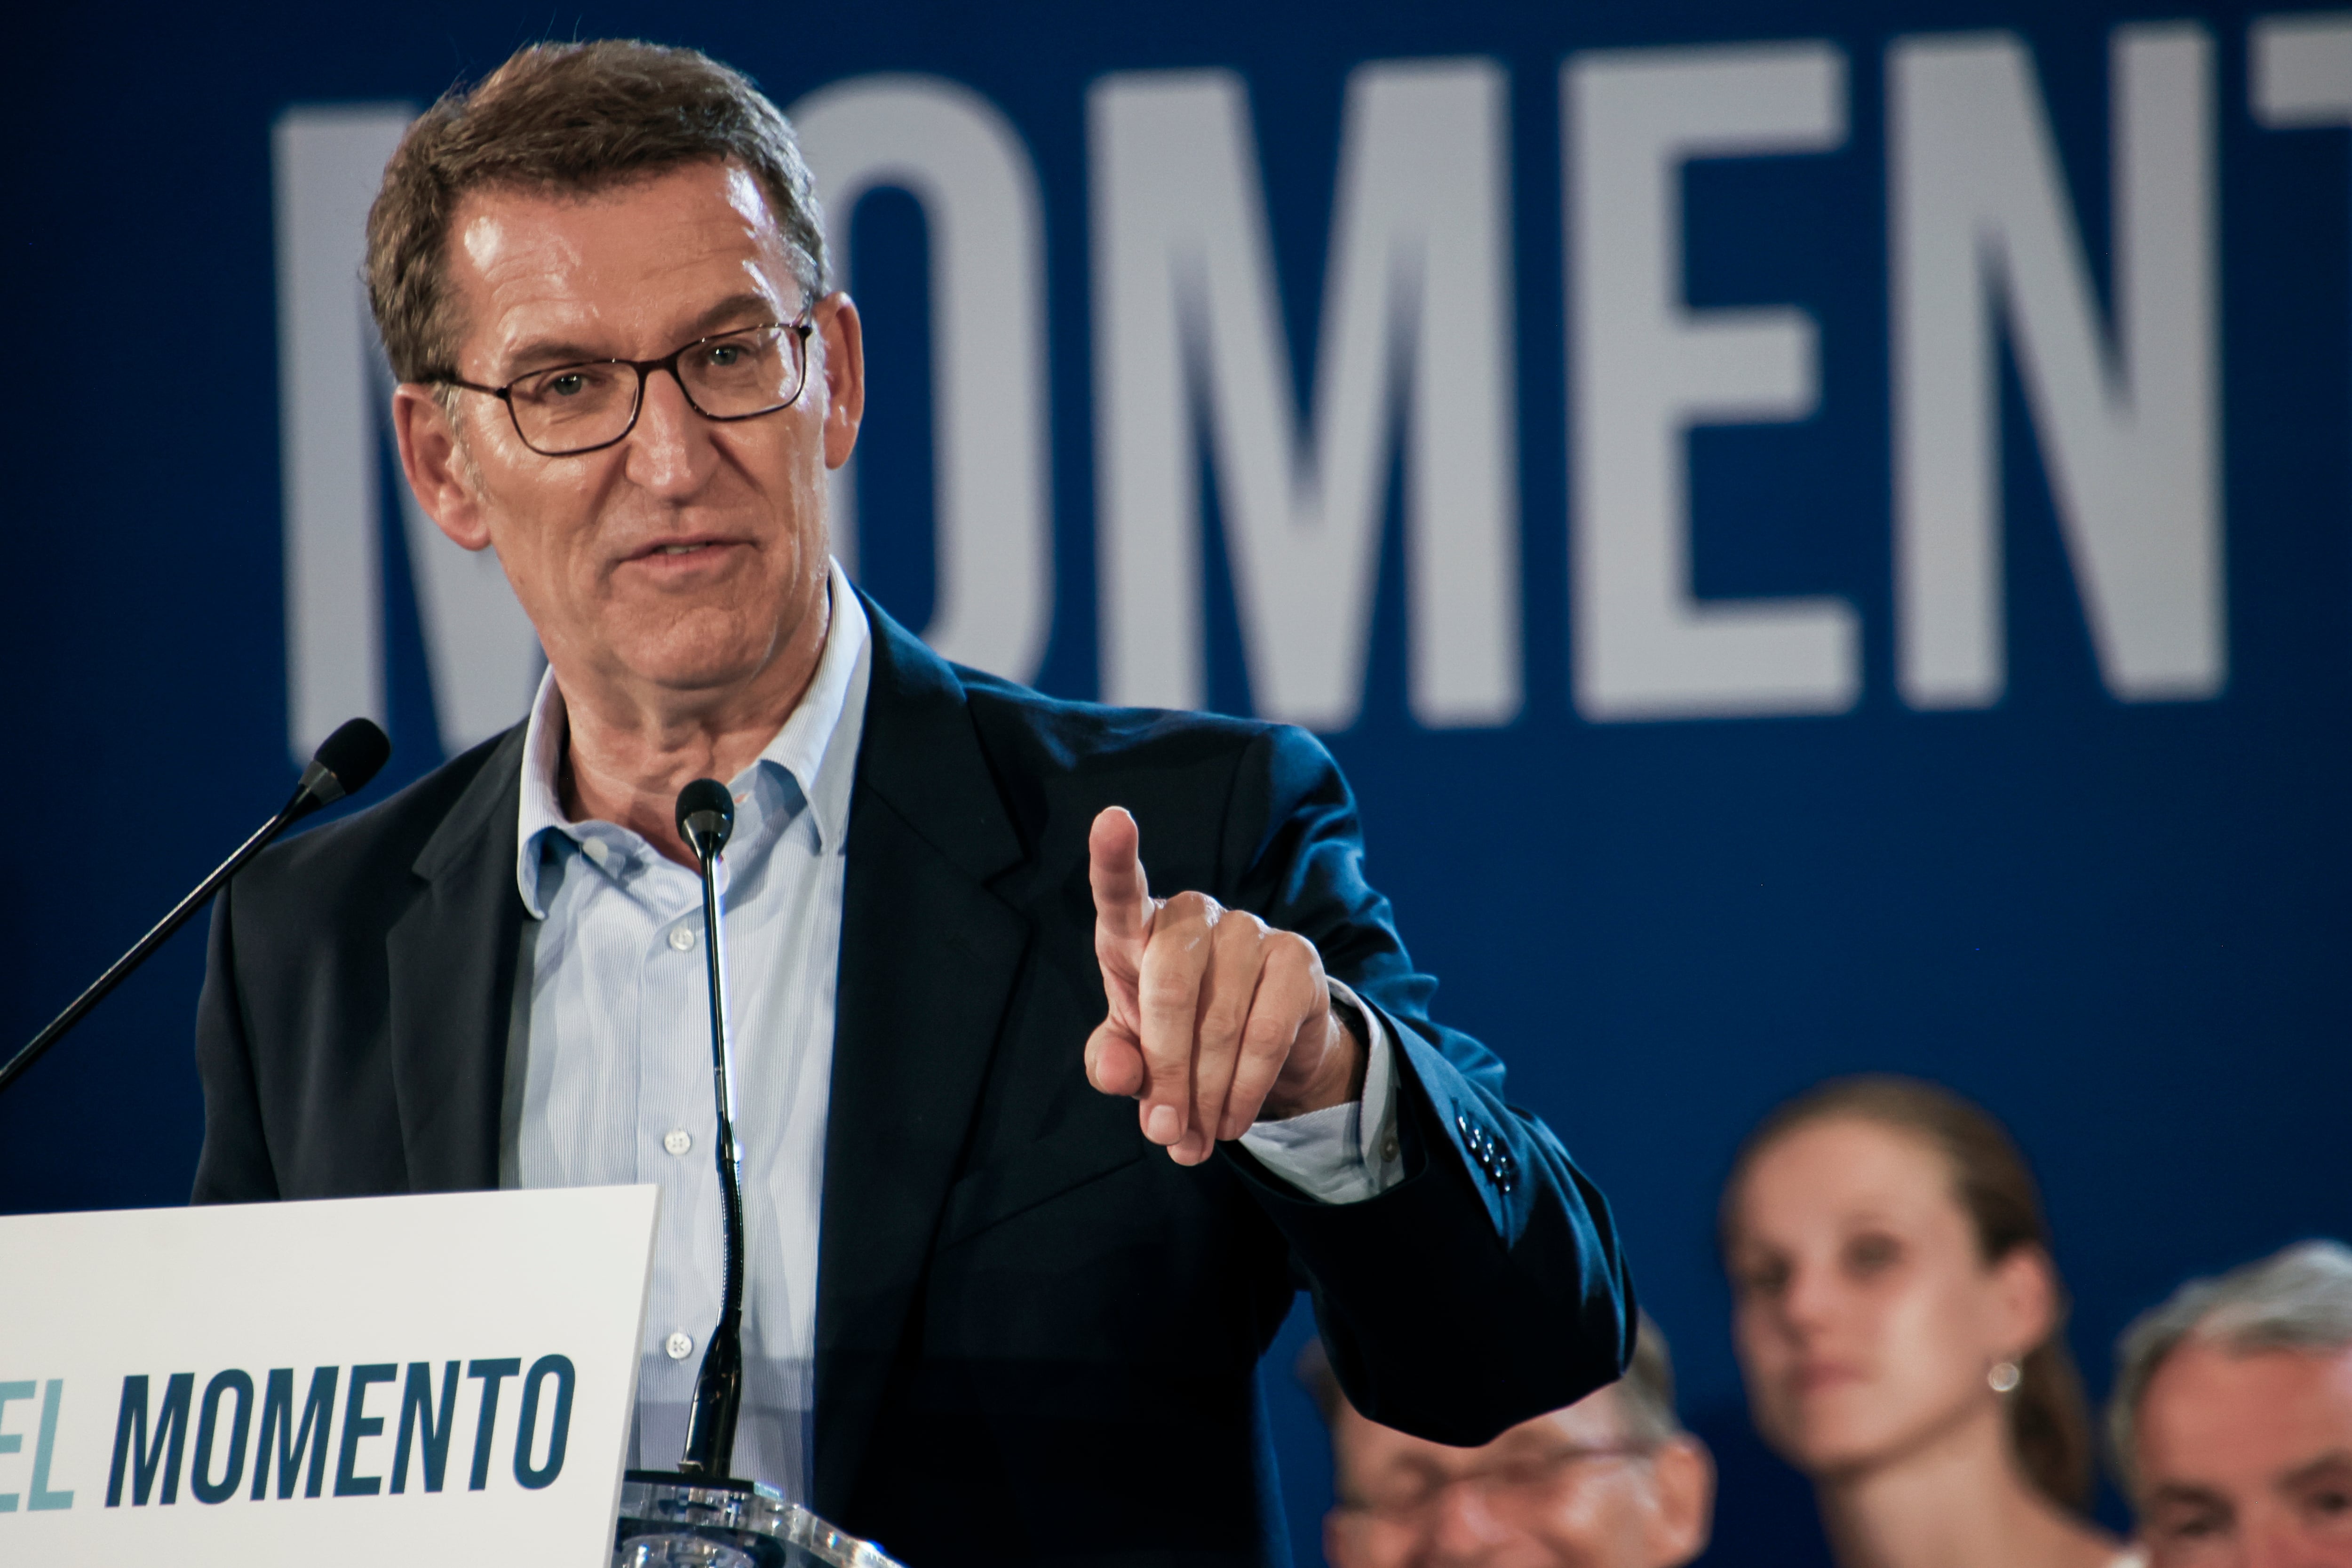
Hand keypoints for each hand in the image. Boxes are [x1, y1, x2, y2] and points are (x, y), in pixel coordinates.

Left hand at [1084, 806, 1363, 1164]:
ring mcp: (1250, 930)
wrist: (1261, 1053)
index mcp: (1138, 930)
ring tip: (1195, 1141)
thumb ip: (1113, 1062)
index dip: (1113, 857)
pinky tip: (1233, 1121)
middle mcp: (1194, 916)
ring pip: (1219, 1020)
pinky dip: (1243, 1090)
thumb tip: (1122, 1076)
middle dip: (1165, 1070)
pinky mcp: (1297, 958)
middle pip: (1169, 983)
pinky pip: (1265, 1034)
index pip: (1120, 890)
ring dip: (1205, 1096)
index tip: (1111, 820)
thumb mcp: (1133, 1056)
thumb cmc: (1178, 1039)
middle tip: (1164, 1132)